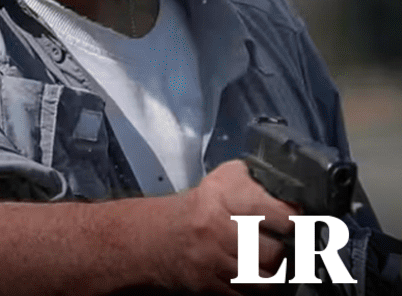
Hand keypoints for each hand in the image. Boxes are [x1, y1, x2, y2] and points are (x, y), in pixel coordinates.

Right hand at [166, 160, 298, 294]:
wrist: (163, 234)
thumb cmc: (204, 207)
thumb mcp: (229, 180)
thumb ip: (263, 184)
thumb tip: (300, 195)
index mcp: (225, 194)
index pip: (282, 215)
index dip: (296, 223)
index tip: (299, 225)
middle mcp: (215, 225)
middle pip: (275, 253)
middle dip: (288, 255)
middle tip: (291, 250)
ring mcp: (210, 257)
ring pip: (265, 281)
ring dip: (276, 277)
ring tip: (276, 266)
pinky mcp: (206, 283)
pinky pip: (248, 295)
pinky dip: (257, 290)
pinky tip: (256, 277)